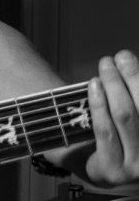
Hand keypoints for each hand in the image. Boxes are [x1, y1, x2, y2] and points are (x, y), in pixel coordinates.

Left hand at [61, 50, 138, 188]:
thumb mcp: (133, 118)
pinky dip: (99, 104)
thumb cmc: (122, 136)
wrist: (101, 168)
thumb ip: (133, 97)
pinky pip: (104, 131)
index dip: (138, 78)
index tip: (127, 56)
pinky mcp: (113, 171)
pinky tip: (94, 86)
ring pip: (125, 117)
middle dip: (130, 77)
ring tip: (105, 66)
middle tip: (117, 58)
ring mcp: (136, 167)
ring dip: (114, 86)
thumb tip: (129, 62)